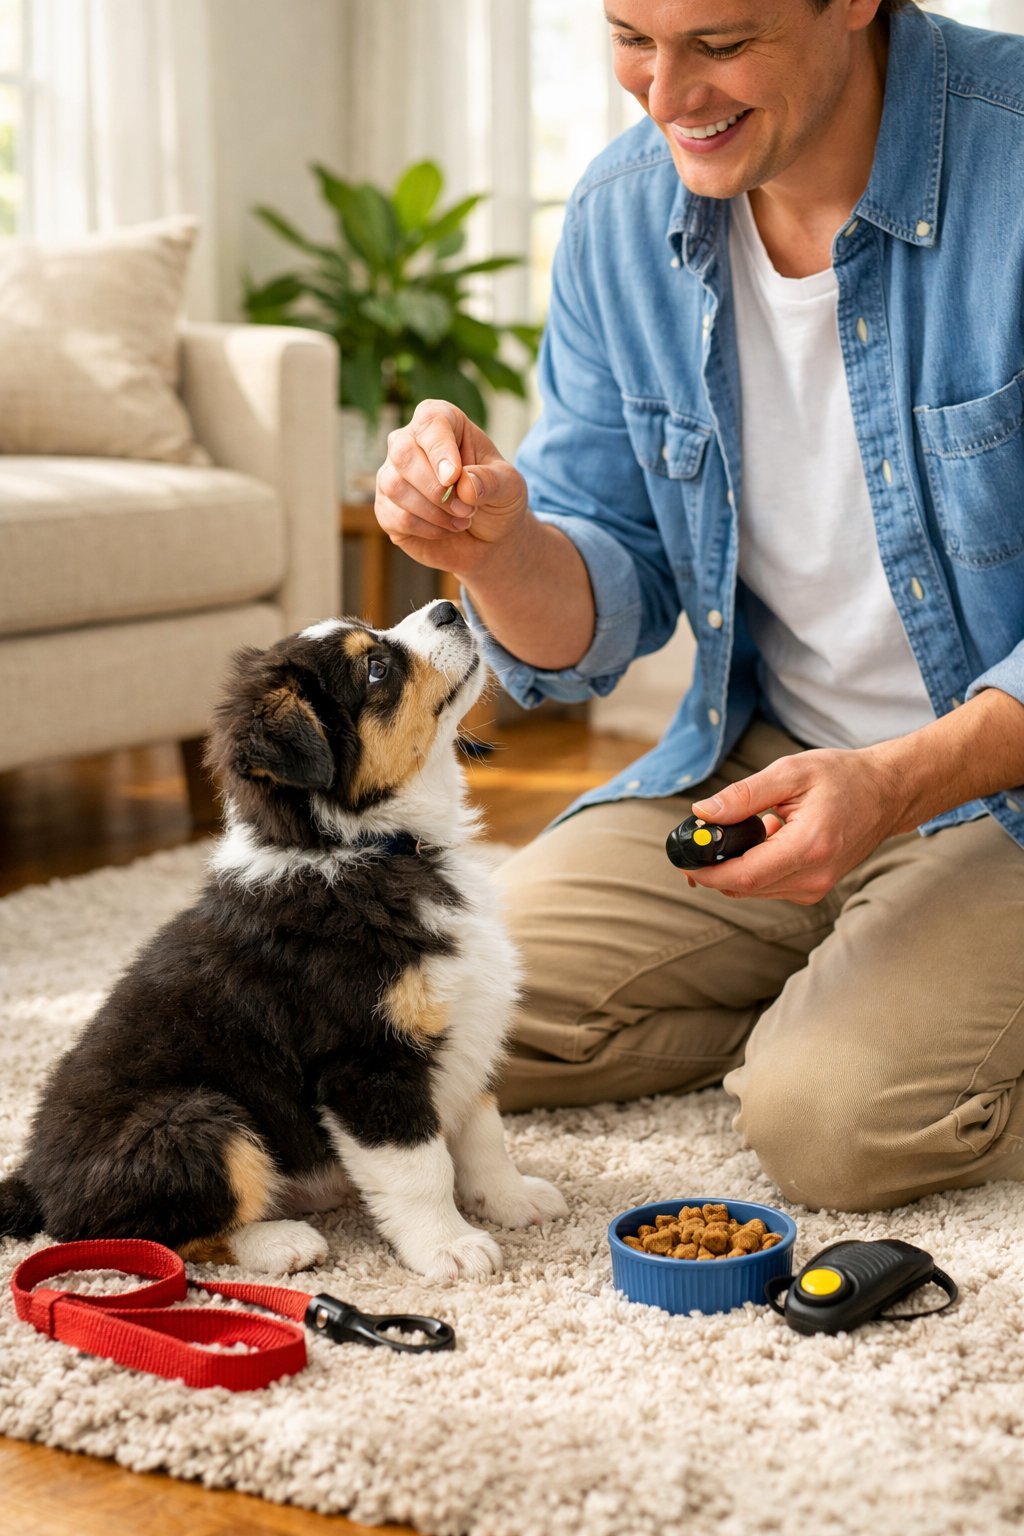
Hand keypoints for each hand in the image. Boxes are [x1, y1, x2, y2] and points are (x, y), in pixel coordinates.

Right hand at [374, 399, 528, 578]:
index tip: (454, 477)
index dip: (440, 450)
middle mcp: (410, 442)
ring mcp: (392, 474)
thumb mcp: (510, 487)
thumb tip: (465, 485)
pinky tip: (447, 529)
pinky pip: (396, 516)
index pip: (430, 422)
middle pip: (403, 453)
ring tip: (463, 518)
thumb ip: (492, 481)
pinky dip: (427, 528)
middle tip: (466, 508)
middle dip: (435, 487)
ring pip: (395, 486)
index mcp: (442, 422)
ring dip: (434, 511)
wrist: (488, 537)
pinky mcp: (386, 508)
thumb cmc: (496, 499)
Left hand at [684, 745, 905, 904]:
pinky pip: (770, 886)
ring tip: (743, 829)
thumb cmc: (843, 777)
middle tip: (699, 840)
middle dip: (714, 869)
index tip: (684, 858)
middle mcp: (814, 876)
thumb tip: (703, 812)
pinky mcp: (815, 888)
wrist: (887, 793)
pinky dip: (755, 868)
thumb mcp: (790, 772)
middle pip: (744, 887)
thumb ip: (744, 794)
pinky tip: (765, 838)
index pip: (744, 876)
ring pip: (754, 890)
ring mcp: (816, 887)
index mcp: (808, 847)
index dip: (708, 872)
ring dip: (735, 867)